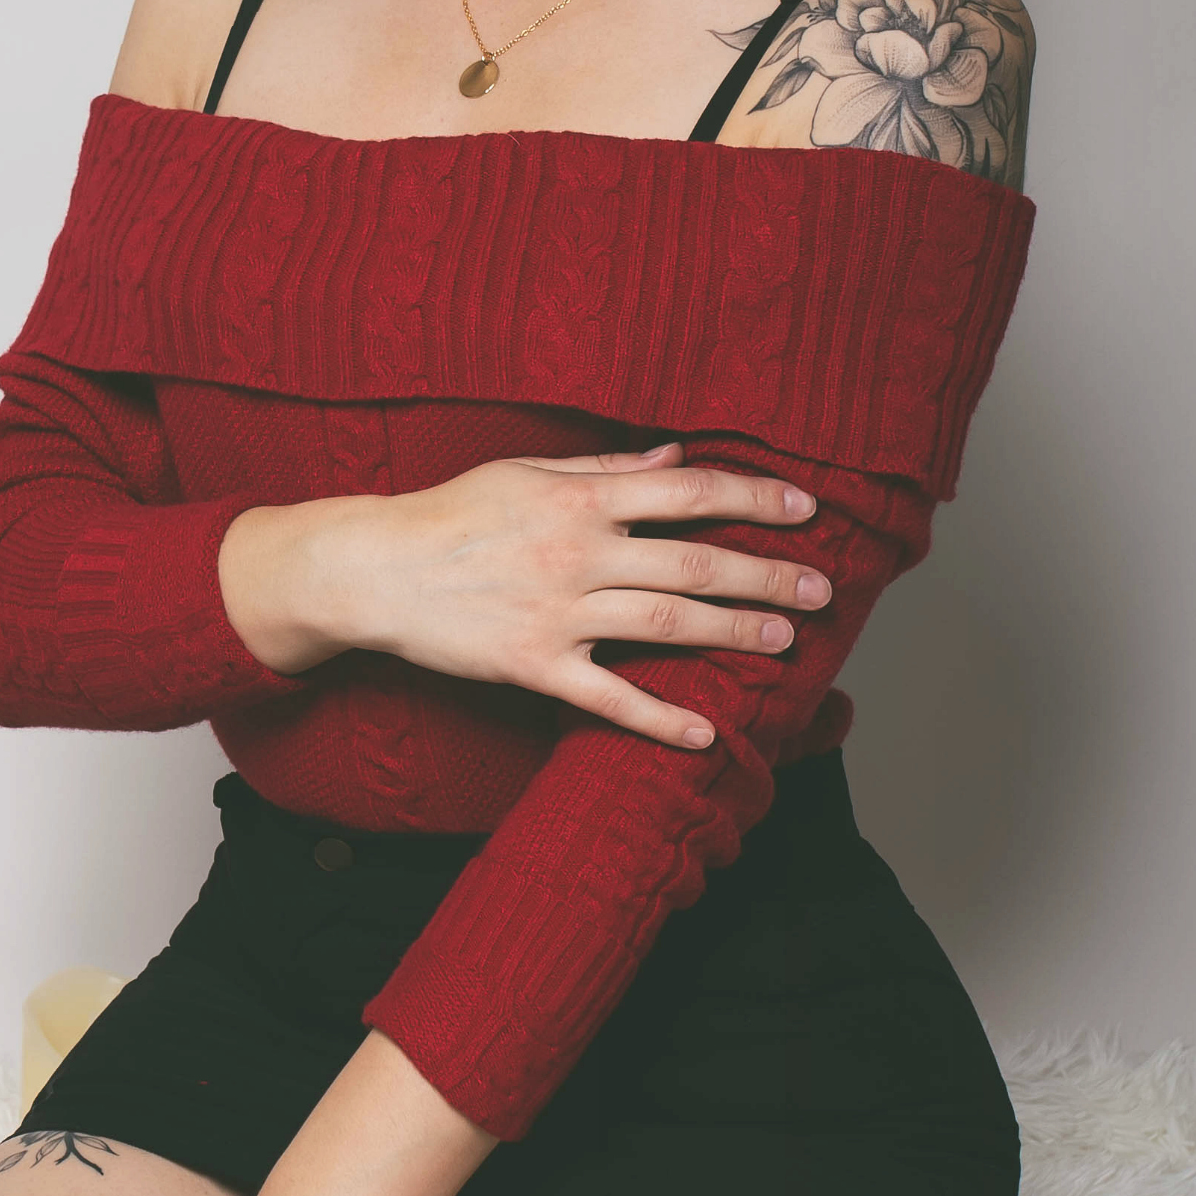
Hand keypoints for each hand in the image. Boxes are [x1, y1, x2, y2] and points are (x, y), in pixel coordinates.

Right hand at [219, 441, 826, 751]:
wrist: (374, 568)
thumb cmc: (450, 514)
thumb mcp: (526, 472)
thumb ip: (606, 468)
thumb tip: (676, 460)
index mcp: (581, 497)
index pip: (690, 494)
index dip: (754, 498)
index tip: (805, 507)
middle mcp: (578, 552)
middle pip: (695, 563)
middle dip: (766, 575)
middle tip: (821, 588)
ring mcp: (558, 612)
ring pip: (667, 624)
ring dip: (735, 632)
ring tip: (785, 640)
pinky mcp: (534, 666)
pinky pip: (609, 698)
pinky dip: (660, 719)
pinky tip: (705, 735)